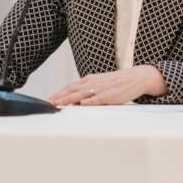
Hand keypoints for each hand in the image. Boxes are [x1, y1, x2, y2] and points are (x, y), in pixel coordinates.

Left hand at [48, 65, 167, 106]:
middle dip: (59, 97)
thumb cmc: (116, 83)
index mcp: (88, 81)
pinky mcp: (110, 95)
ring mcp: (100, 88)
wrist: (135, 77)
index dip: (58, 93)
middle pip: (72, 90)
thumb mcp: (99, 84)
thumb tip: (75, 99)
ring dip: (69, 99)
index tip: (48, 100)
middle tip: (48, 104)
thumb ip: (87, 91)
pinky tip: (82, 104)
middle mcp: (92, 83)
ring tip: (59, 104)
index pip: (69, 87)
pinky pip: (98, 98)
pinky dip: (89, 101)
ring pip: (82, 94)